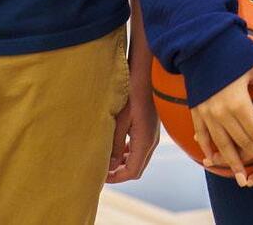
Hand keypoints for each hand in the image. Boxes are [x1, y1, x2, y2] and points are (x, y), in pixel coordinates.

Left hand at [107, 57, 159, 182]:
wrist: (145, 74)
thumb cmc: (131, 94)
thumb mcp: (119, 121)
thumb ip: (115, 145)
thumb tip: (109, 165)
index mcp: (145, 141)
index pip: (132, 171)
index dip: (116, 178)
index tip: (100, 176)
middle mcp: (151, 141)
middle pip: (136, 168)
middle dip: (119, 173)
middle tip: (101, 170)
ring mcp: (152, 135)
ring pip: (138, 159)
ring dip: (123, 163)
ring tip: (106, 159)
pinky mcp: (150, 129)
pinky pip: (140, 148)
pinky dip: (128, 153)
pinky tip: (116, 145)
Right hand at [194, 54, 252, 186]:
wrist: (203, 42)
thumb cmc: (236, 51)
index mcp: (238, 101)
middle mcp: (220, 111)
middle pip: (241, 142)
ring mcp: (206, 112)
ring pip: (221, 144)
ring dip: (231, 163)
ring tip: (242, 179)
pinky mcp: (196, 109)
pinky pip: (203, 135)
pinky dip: (208, 148)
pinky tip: (213, 160)